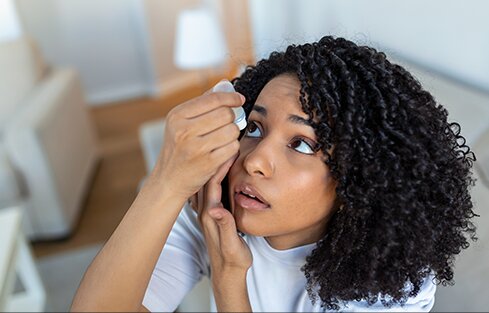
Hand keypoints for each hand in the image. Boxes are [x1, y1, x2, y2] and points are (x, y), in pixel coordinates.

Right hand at [149, 88, 244, 199]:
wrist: (169, 180)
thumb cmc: (179, 148)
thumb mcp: (181, 122)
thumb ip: (203, 102)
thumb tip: (225, 84)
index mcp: (177, 116)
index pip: (213, 99)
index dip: (231, 97)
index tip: (239, 100)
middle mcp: (184, 130)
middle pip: (226, 114)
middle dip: (232, 118)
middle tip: (228, 123)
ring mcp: (196, 148)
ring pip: (232, 130)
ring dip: (233, 133)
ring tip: (224, 138)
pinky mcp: (207, 163)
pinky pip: (233, 147)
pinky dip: (232, 148)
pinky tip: (223, 150)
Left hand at [194, 154, 252, 275]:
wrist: (227, 274)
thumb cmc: (233, 260)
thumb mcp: (232, 245)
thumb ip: (225, 227)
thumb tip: (217, 210)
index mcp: (211, 215)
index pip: (213, 184)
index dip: (220, 165)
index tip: (229, 149)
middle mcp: (206, 212)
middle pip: (207, 179)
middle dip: (215, 159)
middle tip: (223, 143)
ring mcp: (207, 213)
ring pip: (206, 183)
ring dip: (213, 166)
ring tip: (220, 151)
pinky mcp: (211, 216)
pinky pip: (210, 190)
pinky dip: (215, 177)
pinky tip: (219, 171)